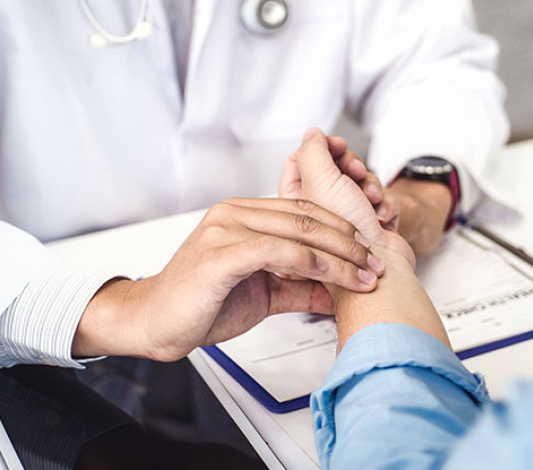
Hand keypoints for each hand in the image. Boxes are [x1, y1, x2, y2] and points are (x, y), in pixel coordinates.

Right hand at [72, 197, 384, 360]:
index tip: (369, 251)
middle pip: (307, 216)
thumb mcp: (261, 293)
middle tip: (377, 263)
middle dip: (349, 241)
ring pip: (299, 231)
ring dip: (340, 254)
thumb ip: (297, 287)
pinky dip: (314, 263)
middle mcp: (234, 214)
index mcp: (242, 215)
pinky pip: (280, 250)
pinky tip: (335, 276)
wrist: (155, 323)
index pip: (303, 210)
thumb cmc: (200, 305)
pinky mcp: (221, 253)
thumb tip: (336, 293)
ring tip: (366, 274)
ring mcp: (226, 229)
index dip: (341, 228)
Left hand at [306, 136, 451, 255]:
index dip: (320, 149)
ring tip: (371, 198)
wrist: (384, 269)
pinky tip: (382, 214)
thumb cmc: (348, 234)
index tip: (337, 146)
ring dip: (369, 184)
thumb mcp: (320, 180)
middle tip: (355, 172)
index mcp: (295, 203)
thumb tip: (312, 133)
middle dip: (349, 166)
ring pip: (357, 182)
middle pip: (331, 168)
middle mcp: (317, 213)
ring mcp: (344, 220)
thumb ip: (312, 150)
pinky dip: (382, 203)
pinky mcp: (368, 227)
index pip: (299, 162)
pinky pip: (376, 200)